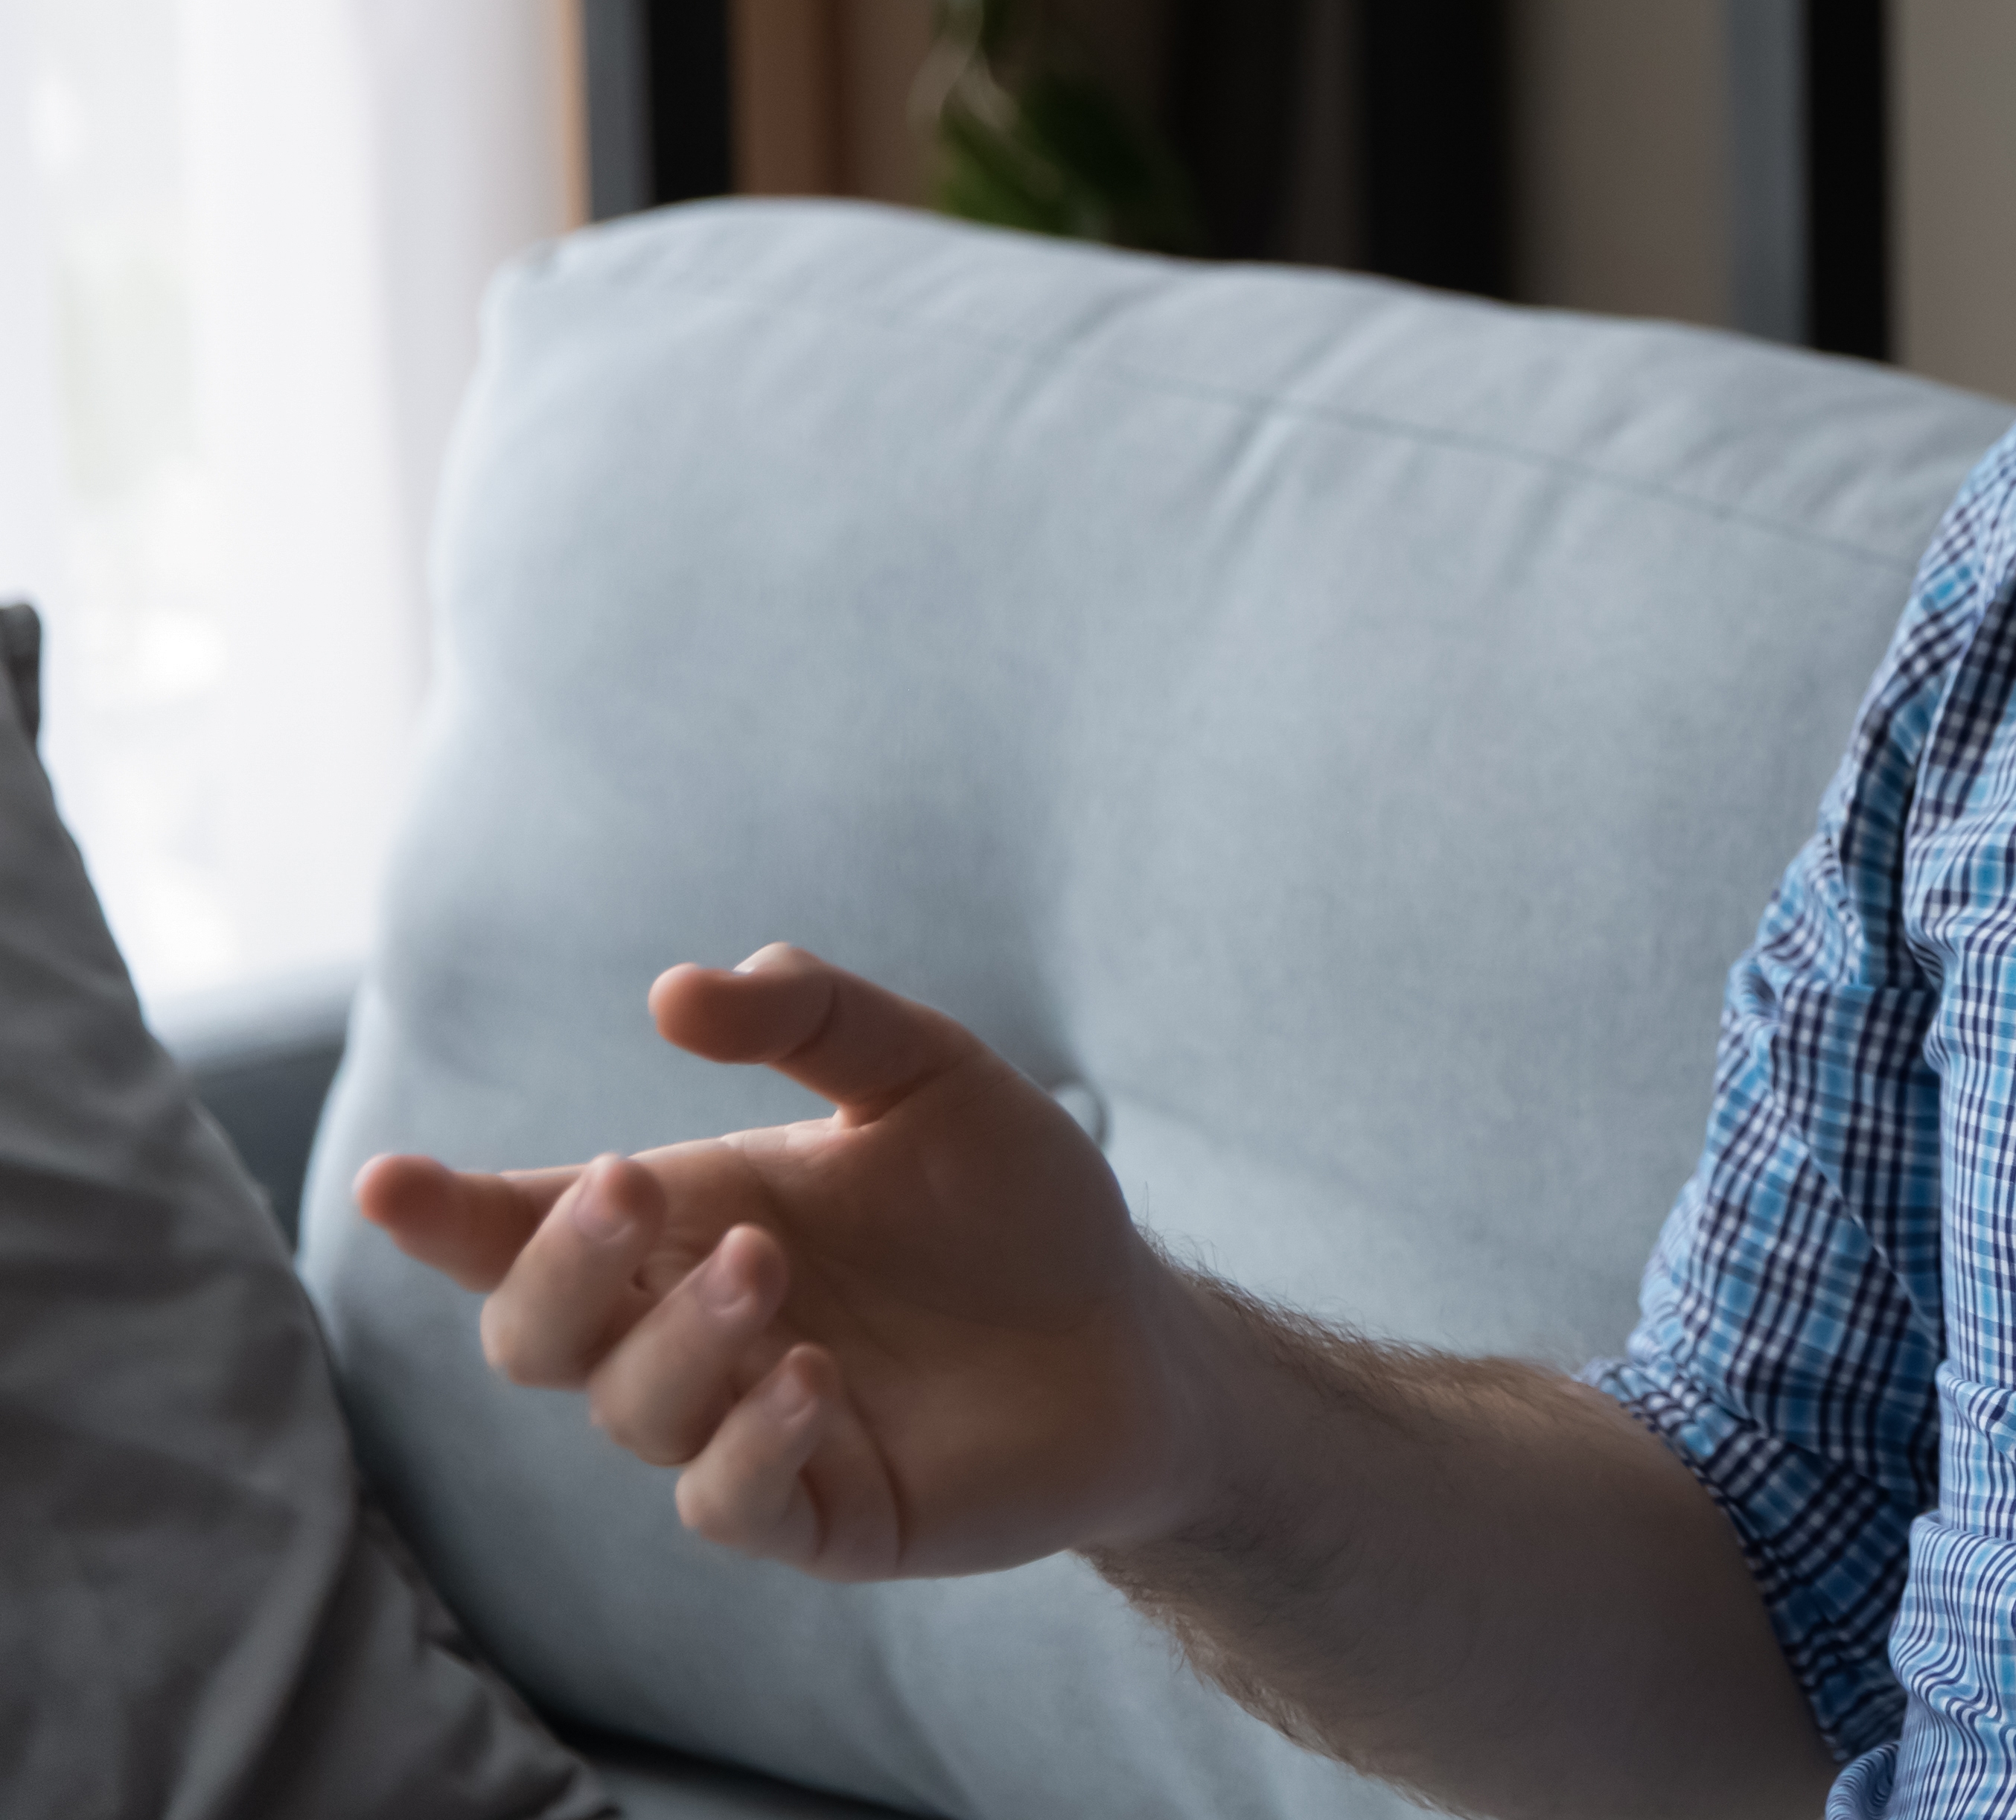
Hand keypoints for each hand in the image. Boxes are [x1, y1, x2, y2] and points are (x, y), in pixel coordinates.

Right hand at [355, 945, 1204, 1581]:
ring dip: (678, 1335)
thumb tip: (681, 989)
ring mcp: (741, 1431)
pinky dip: (751, 1439)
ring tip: (764, 1268)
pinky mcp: (818, 1514)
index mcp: (689, 1222)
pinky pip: (730, 1501)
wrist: (1136, 1329)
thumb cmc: (1014, 1202)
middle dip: (560, 1264)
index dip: (447, 1215)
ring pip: (628, 1411)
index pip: (525, 1229)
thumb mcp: (931, 1075)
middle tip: (632, 1187)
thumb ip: (817, 1021)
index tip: (391, 1180)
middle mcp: (688, 1332)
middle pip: (535, 1332)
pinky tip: (813, 1375)